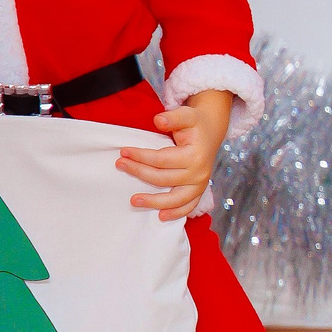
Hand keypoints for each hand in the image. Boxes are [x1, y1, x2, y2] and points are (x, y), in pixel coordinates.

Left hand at [119, 89, 232, 220]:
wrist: (211, 133)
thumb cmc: (195, 124)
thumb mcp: (187, 115)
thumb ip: (173, 117)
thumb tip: (158, 120)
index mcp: (195, 155)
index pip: (161, 159)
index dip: (140, 156)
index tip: (123, 151)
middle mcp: (199, 173)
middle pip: (163, 178)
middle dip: (139, 172)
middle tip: (121, 165)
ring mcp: (200, 184)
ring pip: (175, 198)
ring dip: (154, 201)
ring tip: (133, 200)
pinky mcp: (199, 191)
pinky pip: (188, 206)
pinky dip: (176, 213)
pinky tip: (161, 216)